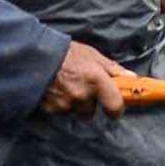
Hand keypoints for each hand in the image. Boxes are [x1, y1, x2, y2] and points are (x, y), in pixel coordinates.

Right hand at [44, 37, 164, 114]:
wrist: (33, 55)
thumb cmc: (66, 53)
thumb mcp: (92, 55)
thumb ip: (112, 69)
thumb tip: (131, 77)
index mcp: (96, 80)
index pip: (115, 106)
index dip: (117, 110)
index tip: (115, 109)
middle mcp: (82, 95)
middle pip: (91, 112)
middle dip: (88, 104)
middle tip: (81, 89)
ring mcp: (65, 104)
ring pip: (75, 112)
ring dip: (73, 104)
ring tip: (65, 87)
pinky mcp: (50, 109)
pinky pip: (60, 112)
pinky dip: (59, 104)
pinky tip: (55, 90)